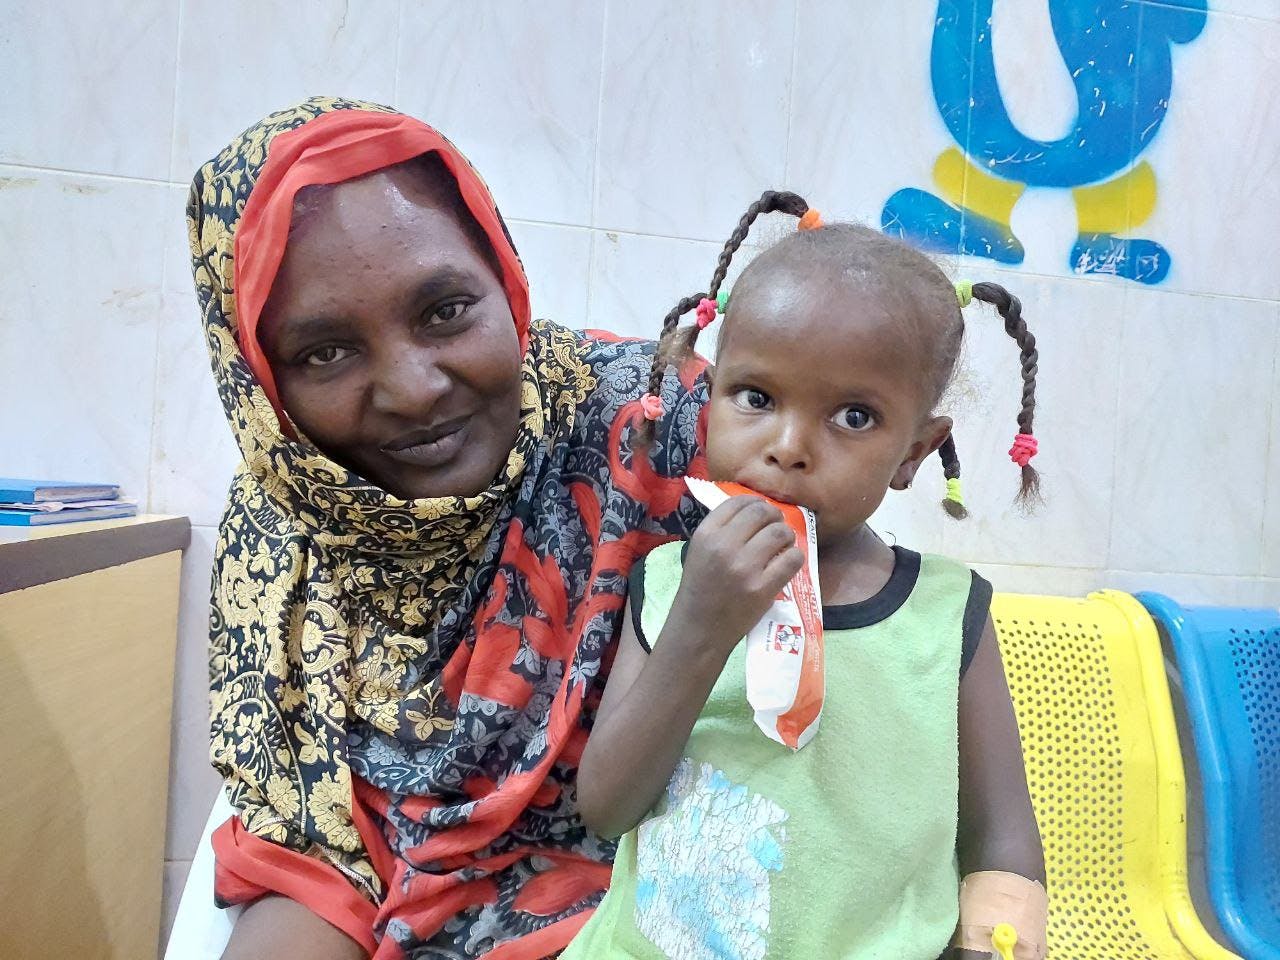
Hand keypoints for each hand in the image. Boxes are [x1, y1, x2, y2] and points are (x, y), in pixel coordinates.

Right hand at [671, 495, 804, 650]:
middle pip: (762, 513)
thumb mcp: (699, 551)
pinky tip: (787, 561)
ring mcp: (745, 567)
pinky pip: (791, 559)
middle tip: (776, 525)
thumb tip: (756, 510)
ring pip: (779, 533)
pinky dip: (794, 557)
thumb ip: (722, 530)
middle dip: (774, 516)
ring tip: (782, 544)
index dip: (755, 502)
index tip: (761, 511)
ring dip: (786, 535)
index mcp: (706, 534)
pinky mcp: (763, 588)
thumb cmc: (700, 589)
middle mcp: (724, 546)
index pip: (738, 502)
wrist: (699, 630)